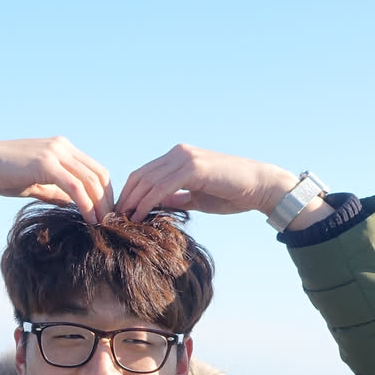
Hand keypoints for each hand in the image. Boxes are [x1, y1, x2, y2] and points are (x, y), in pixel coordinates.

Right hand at [0, 138, 112, 221]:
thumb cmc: (1, 175)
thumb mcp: (35, 182)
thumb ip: (55, 190)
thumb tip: (72, 204)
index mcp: (61, 147)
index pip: (95, 169)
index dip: (104, 193)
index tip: (104, 214)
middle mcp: (62, 146)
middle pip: (99, 174)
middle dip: (107, 200)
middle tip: (109, 223)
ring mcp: (55, 152)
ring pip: (90, 180)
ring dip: (99, 204)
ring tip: (101, 224)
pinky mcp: (46, 164)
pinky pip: (75, 186)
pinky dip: (86, 204)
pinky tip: (89, 219)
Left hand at [115, 144, 296, 219]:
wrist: (260, 187)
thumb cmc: (232, 193)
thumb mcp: (196, 197)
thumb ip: (176, 198)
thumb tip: (156, 206)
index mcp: (178, 157)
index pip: (144, 173)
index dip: (128, 194)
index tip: (119, 215)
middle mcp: (179, 153)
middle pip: (140, 175)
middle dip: (125, 198)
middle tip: (114, 220)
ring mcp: (186, 157)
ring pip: (148, 180)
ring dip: (132, 202)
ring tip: (122, 221)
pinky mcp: (194, 167)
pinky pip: (162, 186)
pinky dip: (147, 201)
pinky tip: (139, 216)